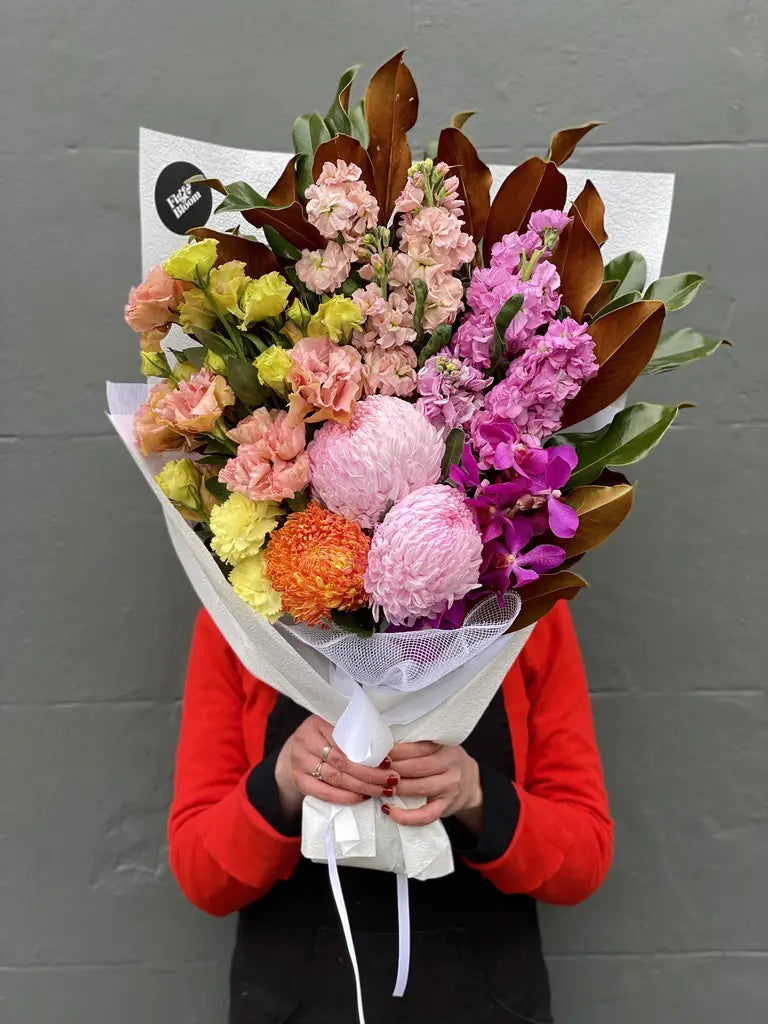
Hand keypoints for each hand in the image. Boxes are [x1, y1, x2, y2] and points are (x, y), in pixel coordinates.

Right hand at [274, 715, 398, 821]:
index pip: (344, 741)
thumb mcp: (331, 729)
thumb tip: (384, 750)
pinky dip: (345, 797)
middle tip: (391, 780)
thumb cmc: (320, 739)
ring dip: (362, 787)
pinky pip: (324, 793)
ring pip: (335, 779)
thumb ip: (350, 736)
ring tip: (381, 790)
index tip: (389, 762)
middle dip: (369, 774)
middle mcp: (304, 743)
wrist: (293, 752)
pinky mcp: (299, 782)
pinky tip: (361, 797)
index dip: (367, 753)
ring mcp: (299, 764)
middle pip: (341, 762)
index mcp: (315, 725)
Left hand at [384, 742, 483, 830]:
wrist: (471, 782)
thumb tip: (382, 746)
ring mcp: (450, 787)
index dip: (396, 751)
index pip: (418, 747)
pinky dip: (406, 816)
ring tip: (378, 787)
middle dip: (392, 769)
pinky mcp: (446, 806)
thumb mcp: (437, 747)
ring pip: (420, 788)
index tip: (379, 752)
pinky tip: (389, 811)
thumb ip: (417, 745)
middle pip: (417, 767)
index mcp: (444, 747)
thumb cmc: (445, 761)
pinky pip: (426, 815)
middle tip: (374, 770)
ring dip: (395, 789)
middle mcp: (450, 766)